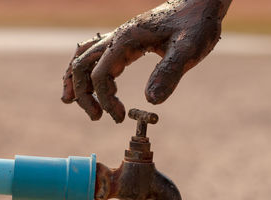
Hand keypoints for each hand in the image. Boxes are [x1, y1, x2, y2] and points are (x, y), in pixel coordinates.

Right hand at [62, 0, 230, 122]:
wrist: (200, 4)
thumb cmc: (198, 24)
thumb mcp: (189, 49)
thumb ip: (169, 72)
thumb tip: (151, 100)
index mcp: (128, 39)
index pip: (102, 74)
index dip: (106, 100)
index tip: (119, 118)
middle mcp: (118, 36)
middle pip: (82, 65)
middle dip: (83, 94)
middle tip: (96, 117)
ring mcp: (119, 37)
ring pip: (83, 57)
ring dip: (76, 80)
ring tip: (70, 101)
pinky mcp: (125, 40)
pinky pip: (95, 53)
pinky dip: (86, 69)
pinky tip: (90, 82)